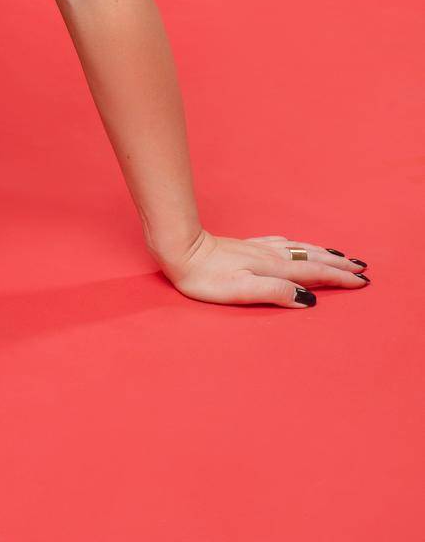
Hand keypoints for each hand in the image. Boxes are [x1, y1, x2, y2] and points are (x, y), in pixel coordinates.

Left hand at [150, 229, 369, 307]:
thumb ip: (274, 293)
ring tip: (340, 256)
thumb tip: (307, 299)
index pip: (313, 273)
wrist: (180, 249)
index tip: (361, 281)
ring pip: (299, 248)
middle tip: (362, 268)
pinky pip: (283, 243)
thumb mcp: (240, 291)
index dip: (338, 278)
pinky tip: (298, 244)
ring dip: (322, 253)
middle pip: (311, 258)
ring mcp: (259, 248)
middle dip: (338, 264)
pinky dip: (299, 245)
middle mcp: (270, 255)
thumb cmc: (205, 278)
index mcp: (272, 268)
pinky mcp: (247, 245)